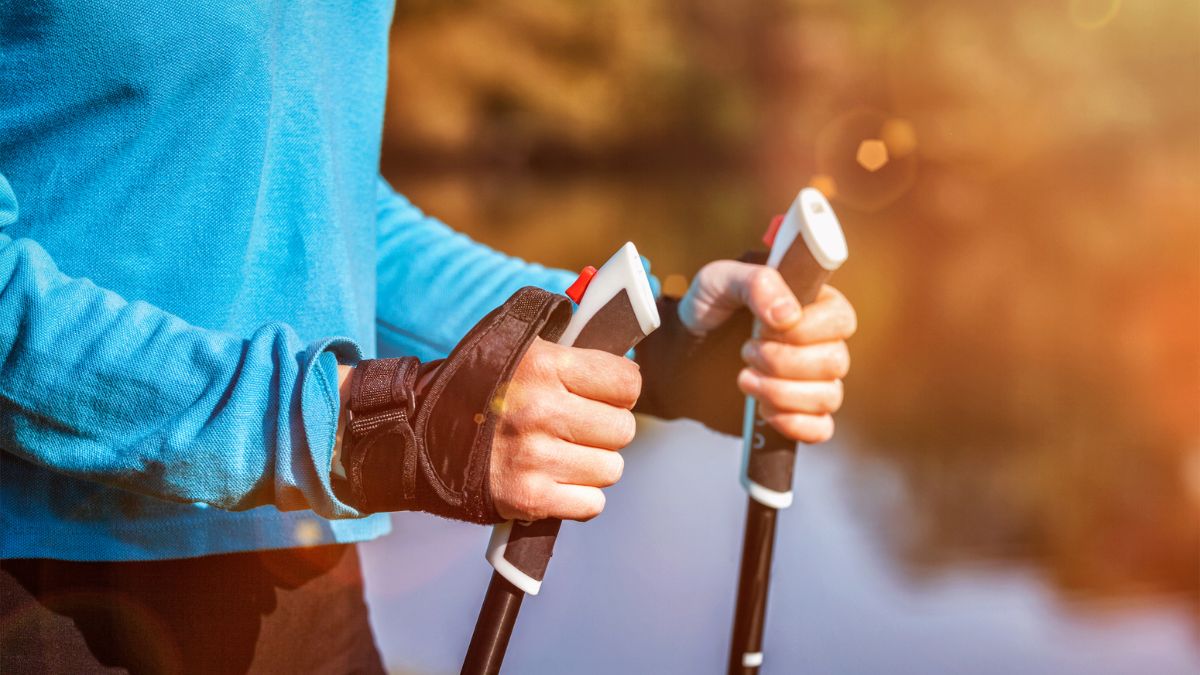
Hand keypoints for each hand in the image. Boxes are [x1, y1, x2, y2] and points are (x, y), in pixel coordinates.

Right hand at [489, 338, 640, 521]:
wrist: (421, 433)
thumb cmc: (480, 389)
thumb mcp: (519, 349)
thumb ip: (572, 353)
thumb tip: (627, 370)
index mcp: (544, 366)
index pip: (626, 383)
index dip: (618, 391)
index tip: (602, 396)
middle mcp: (541, 410)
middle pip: (622, 429)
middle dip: (605, 430)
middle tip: (576, 428)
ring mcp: (535, 457)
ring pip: (611, 469)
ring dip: (593, 465)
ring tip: (561, 454)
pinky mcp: (529, 498)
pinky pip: (591, 503)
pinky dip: (578, 497)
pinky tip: (555, 480)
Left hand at [679, 261, 855, 442]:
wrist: (683, 349)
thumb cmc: (708, 306)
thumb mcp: (721, 280)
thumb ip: (757, 284)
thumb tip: (788, 315)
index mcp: (813, 304)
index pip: (841, 318)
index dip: (805, 329)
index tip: (762, 327)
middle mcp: (822, 343)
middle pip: (835, 361)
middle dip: (783, 361)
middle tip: (746, 351)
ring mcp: (813, 381)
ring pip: (829, 396)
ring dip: (781, 392)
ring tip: (744, 379)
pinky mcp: (799, 412)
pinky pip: (820, 429)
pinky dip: (794, 424)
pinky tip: (764, 411)